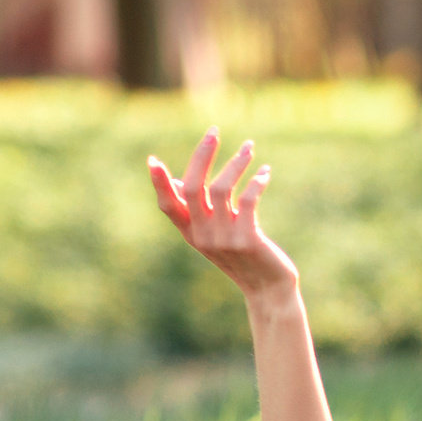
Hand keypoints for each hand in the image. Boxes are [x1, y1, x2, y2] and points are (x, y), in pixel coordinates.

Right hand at [148, 129, 298, 300]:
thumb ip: (197, 210)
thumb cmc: (243, 256)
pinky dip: (256, 182)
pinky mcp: (247, 240)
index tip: (153, 160)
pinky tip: (265, 173)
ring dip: (236, 163)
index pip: (168, 205)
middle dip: (202, 155)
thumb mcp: (215, 234)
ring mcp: (224, 239)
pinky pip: (247, 201)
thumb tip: (176, 181)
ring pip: (221, 188)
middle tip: (214, 131)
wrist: (268, 289)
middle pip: (192, 187)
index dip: (159, 184)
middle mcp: (203, 236)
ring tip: (249, 148)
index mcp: (191, 233)